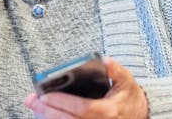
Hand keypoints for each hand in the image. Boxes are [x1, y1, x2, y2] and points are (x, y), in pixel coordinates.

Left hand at [23, 57, 148, 118]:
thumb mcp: (126, 80)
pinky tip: (44, 115)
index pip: (83, 108)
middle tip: (31, 101)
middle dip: (47, 111)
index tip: (45, 95)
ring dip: (48, 118)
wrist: (140, 115)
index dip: (63, 102)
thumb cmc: (129, 97)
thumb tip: (104, 59)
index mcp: (108, 111)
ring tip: (34, 107)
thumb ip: (115, 70)